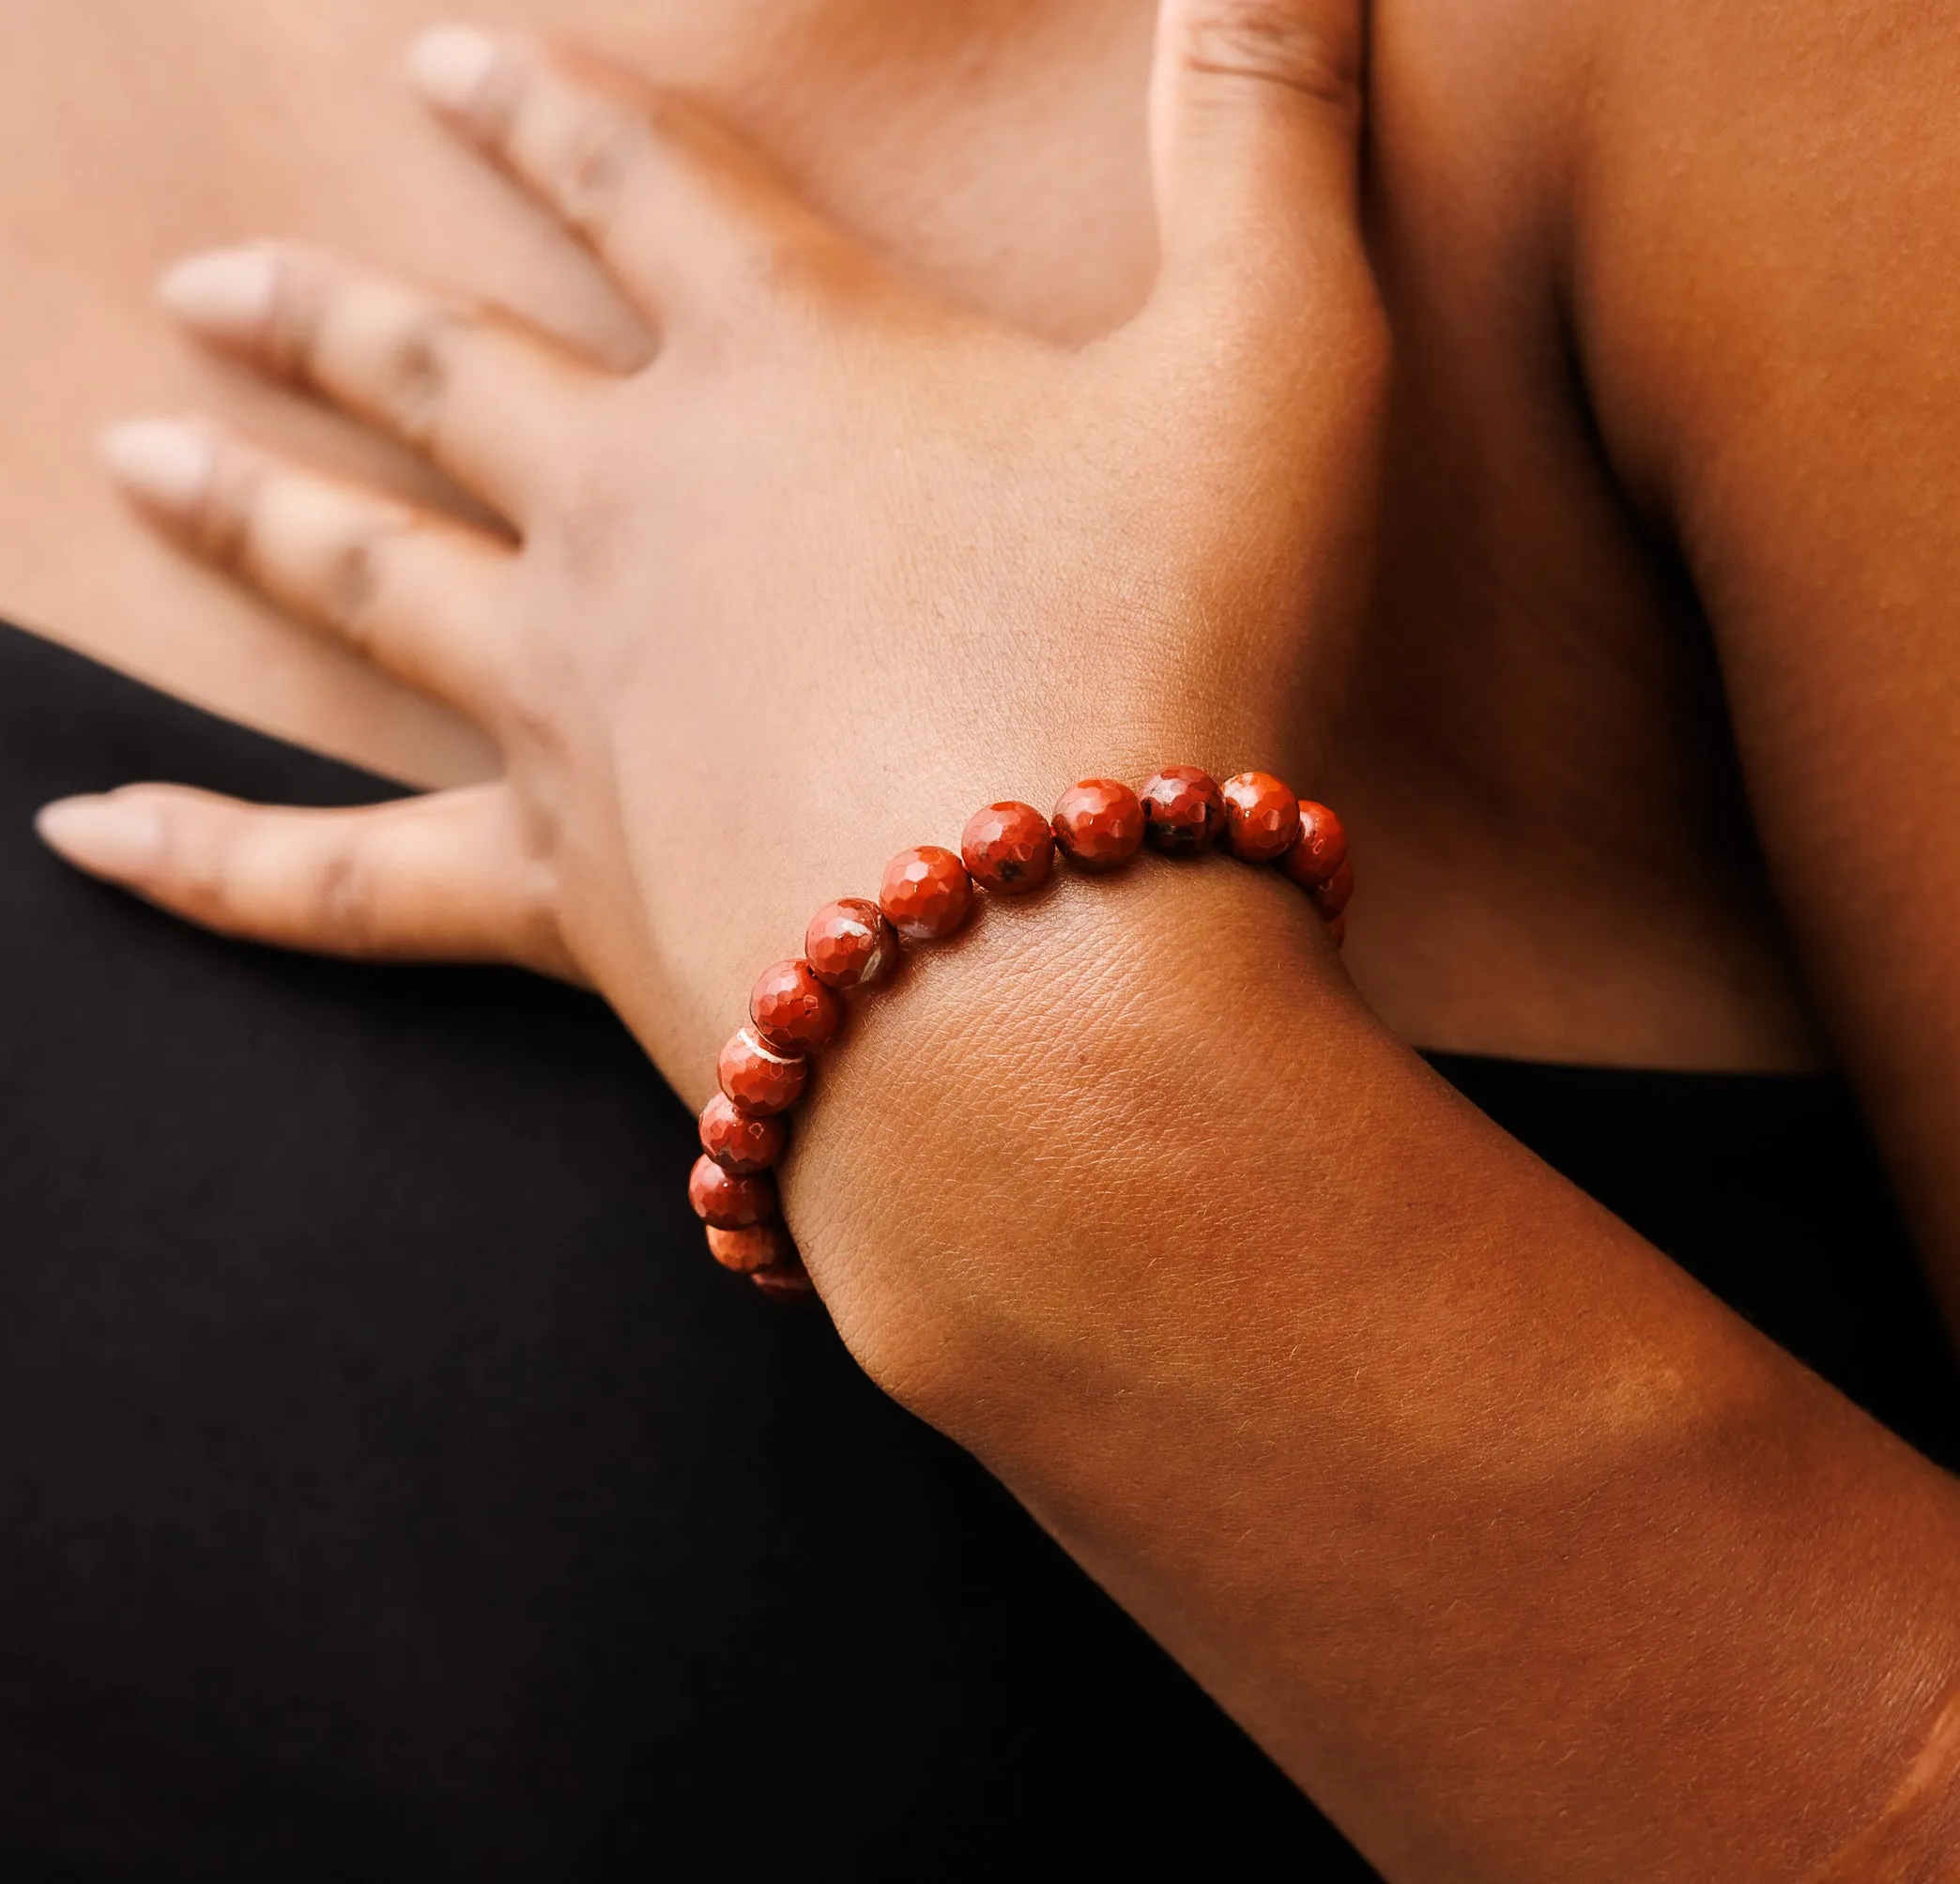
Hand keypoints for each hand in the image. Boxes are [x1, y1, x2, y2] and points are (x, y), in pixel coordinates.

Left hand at [43, 1, 1381, 1108]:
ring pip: (363, 586)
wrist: (1055, 983)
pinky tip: (89, 836)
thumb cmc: (1175, 661)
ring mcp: (569, 710)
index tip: (447, 67)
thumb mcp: (1278, 360)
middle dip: (330, 315)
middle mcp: (634, 519)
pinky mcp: (555, 895)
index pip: (644, 189)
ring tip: (140, 464)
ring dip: (246, 513)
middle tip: (207, 283)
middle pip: (443, 376)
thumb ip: (1264, 134)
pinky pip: (339, 880)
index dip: (552, 114)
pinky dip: (211, 863)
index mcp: (787, 373)